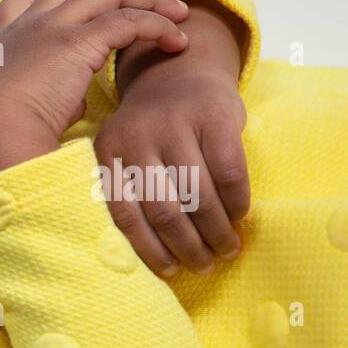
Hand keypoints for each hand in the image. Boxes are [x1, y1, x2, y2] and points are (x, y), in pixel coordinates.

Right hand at [0, 0, 189, 191]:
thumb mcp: (10, 116)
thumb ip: (45, 98)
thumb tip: (74, 103)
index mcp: (1, 46)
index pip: (23, 1)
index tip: (88, 3)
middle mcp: (24, 28)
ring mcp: (48, 30)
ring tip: (176, 13)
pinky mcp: (75, 43)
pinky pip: (128, 20)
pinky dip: (157, 25)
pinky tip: (175, 40)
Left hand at [94, 0, 249, 275]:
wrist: (179, 74)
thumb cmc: (151, 133)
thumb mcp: (125, 153)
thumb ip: (127, 191)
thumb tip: (139, 258)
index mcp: (107, 153)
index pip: (123, 213)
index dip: (147, 249)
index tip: (169, 273)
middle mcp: (137, 137)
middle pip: (163, 209)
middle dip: (187, 246)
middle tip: (204, 267)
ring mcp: (176, 124)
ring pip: (198, 193)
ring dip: (216, 230)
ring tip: (226, 250)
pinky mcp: (214, 116)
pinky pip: (229, 171)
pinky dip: (237, 201)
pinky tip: (240, 217)